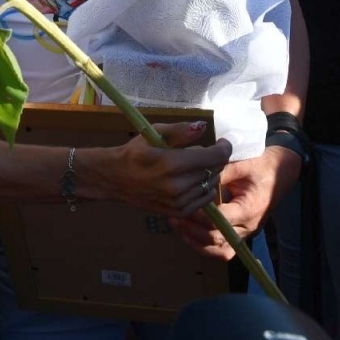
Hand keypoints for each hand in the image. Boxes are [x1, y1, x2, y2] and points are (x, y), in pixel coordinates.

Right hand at [98, 122, 231, 217]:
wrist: (115, 178)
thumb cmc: (134, 152)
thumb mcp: (154, 133)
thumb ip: (180, 131)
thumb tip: (203, 127)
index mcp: (172, 163)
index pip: (216, 157)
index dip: (224, 147)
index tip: (221, 142)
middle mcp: (178, 186)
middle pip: (215, 170)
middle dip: (214, 158)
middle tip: (201, 152)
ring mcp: (179, 202)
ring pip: (212, 184)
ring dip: (208, 173)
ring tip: (192, 166)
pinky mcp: (179, 212)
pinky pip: (205, 199)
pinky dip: (203, 188)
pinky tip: (191, 180)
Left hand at [173, 145, 301, 258]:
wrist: (281, 172)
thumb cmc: (261, 165)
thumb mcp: (242, 163)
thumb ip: (221, 170)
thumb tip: (196, 174)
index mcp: (249, 209)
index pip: (219, 220)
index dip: (198, 215)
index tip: (181, 204)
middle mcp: (248, 226)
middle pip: (215, 238)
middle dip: (191, 228)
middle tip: (172, 213)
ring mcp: (245, 233)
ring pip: (218, 249)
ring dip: (195, 240)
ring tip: (177, 224)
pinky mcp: (241, 234)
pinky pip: (222, 250)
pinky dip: (205, 247)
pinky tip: (188, 235)